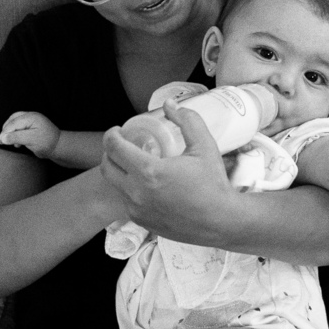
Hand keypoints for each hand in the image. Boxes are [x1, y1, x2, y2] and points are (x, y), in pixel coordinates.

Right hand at [0, 111, 60, 158]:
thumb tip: (3, 138)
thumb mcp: (31, 140)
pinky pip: (19, 128)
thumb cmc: (47, 143)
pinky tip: (17, 144)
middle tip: (1, 141)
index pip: (14, 123)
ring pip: (15, 124)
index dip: (5, 132)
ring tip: (7, 143)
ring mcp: (31, 122)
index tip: (0, 141)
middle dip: (6, 130)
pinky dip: (15, 135)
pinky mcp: (31, 128)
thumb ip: (17, 137)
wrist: (58, 147)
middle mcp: (31, 117)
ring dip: (10, 133)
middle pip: (12, 120)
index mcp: (31, 117)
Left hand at [100, 101, 232, 239]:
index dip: (111, 135)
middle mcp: (136, 193)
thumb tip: (170, 105)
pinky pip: (127, 202)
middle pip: (107, 168)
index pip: (114, 148)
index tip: (118, 131)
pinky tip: (147, 186)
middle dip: (110, 152)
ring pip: (115, 186)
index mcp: (149, 171)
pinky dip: (131, 190)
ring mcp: (137, 210)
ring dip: (120, 172)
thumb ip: (188, 121)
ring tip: (135, 164)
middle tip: (122, 145)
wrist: (221, 221)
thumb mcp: (204, 146)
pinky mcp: (142, 222)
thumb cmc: (214, 184)